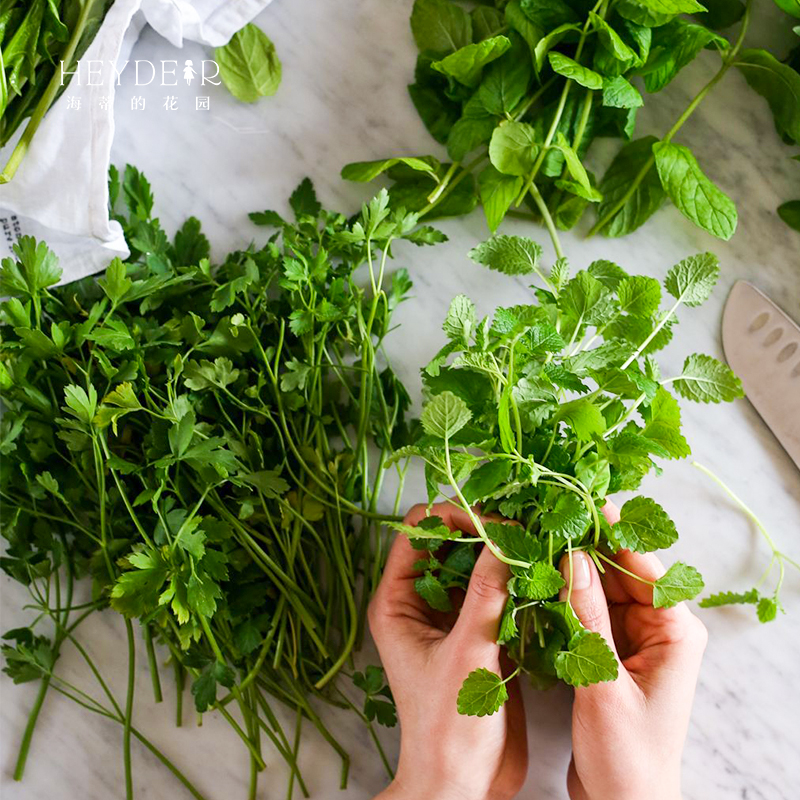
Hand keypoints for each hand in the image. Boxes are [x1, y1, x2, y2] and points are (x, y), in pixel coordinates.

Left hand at [369, 502, 526, 799]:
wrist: (463, 784)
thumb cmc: (448, 731)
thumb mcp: (467, 656)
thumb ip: (486, 595)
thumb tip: (505, 538)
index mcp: (399, 601)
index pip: (421, 530)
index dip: (457, 517)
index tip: (497, 524)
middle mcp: (422, 601)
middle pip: (451, 539)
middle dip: (486, 529)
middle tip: (526, 530)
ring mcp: (451, 615)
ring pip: (476, 562)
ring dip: (504, 553)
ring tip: (539, 546)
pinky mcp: (479, 631)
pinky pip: (496, 590)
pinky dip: (517, 580)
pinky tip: (542, 577)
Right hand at [559, 501, 707, 799]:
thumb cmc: (627, 756)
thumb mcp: (604, 682)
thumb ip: (588, 617)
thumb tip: (572, 557)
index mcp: (676, 633)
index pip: (644, 567)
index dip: (613, 533)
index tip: (584, 502)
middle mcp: (659, 630)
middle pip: (620, 574)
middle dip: (585, 548)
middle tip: (548, 519)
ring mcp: (634, 642)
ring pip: (601, 591)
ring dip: (572, 572)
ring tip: (537, 543)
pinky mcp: (611, 655)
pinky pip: (589, 613)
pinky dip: (567, 599)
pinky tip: (541, 582)